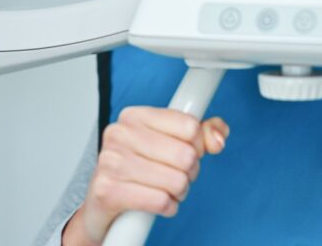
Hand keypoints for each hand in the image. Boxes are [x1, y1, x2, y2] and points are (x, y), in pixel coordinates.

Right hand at [63, 107, 228, 245]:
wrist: (103, 204)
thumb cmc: (137, 170)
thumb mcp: (170, 143)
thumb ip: (202, 134)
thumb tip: (218, 138)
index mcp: (135, 116)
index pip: (190, 126)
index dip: (198, 145)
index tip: (188, 151)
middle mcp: (120, 134)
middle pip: (186, 155)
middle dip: (190, 172)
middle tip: (176, 174)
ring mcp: (111, 162)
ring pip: (177, 180)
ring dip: (179, 191)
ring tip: (166, 189)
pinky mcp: (109, 191)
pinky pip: (161, 201)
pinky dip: (168, 206)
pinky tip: (158, 202)